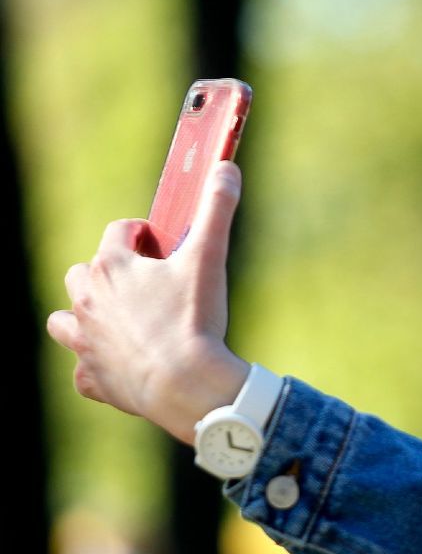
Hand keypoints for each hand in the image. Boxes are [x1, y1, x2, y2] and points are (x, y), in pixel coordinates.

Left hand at [47, 159, 249, 443]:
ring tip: (114, 324)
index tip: (157, 243)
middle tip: (142, 285)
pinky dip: (96, 368)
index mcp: (111, 267)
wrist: (187, 385)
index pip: (117, 233)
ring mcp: (85, 342)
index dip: (140, 235)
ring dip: (83, 318)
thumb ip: (216, 211)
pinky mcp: (92, 379)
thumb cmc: (195, 320)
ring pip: (64, 320)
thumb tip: (226, 168)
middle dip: (106, 275)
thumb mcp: (209, 259)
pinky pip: (82, 371)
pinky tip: (118, 368)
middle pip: (83, 274)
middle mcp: (87, 300)